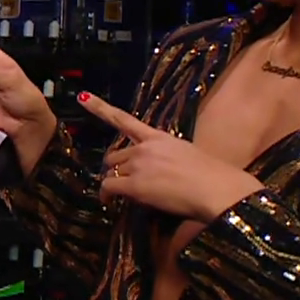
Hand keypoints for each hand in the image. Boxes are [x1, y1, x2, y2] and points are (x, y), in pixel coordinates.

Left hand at [82, 93, 263, 222]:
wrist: (217, 188)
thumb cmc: (213, 176)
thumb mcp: (188, 156)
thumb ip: (168, 158)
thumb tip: (161, 171)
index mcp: (159, 137)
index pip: (125, 120)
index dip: (100, 107)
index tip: (82, 97)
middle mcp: (145, 147)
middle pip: (116, 155)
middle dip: (116, 167)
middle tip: (122, 181)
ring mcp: (138, 164)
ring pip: (111, 170)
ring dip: (113, 181)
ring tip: (119, 194)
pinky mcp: (134, 184)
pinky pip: (109, 187)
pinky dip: (106, 195)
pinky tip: (109, 202)